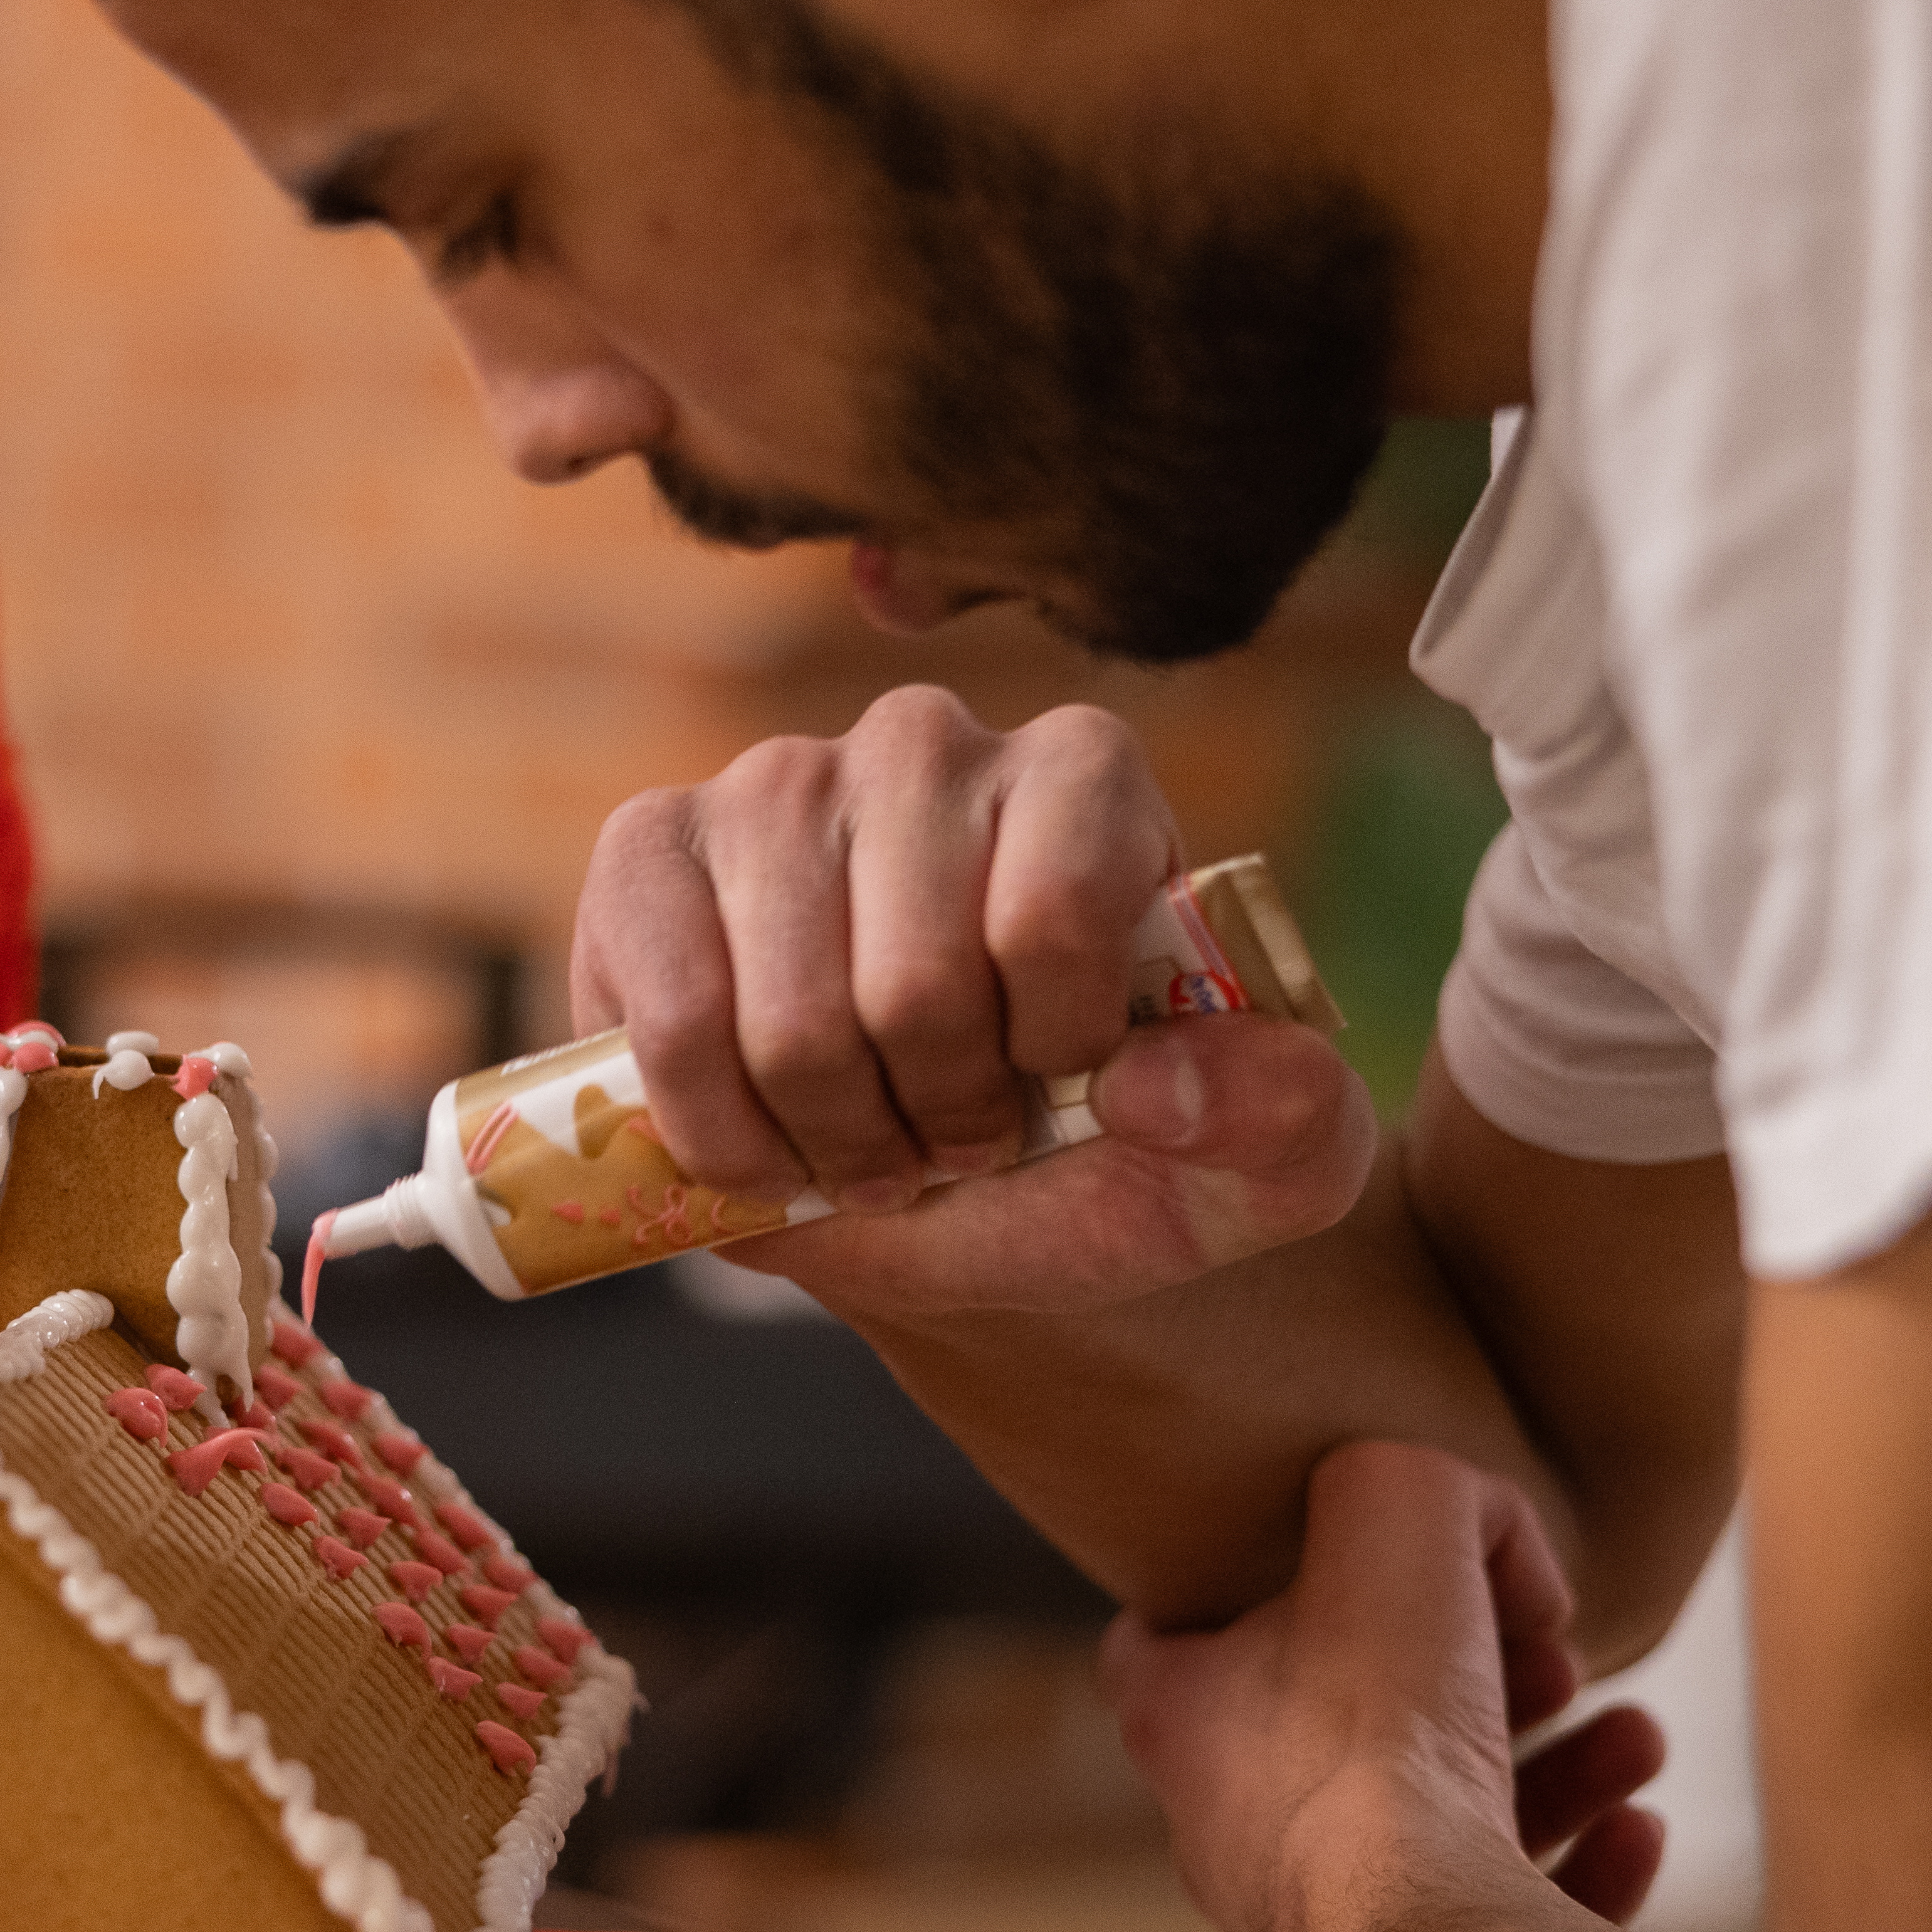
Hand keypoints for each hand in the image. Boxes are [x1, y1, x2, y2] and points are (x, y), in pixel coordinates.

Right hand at [571, 688, 1372, 1318]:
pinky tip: (766, 1148)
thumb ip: (1282, 1115)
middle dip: (936, 1120)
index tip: (1066, 1095)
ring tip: (871, 1152)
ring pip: (788, 1013)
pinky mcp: (649, 852)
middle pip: (914, 978)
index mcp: (1084, 773)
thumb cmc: (1120, 1154)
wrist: (965, 1190)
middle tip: (955, 1148)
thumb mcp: (1264, 1163)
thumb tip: (1154, 1084)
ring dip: (833, 1138)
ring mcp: (773, 784)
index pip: (1052, 909)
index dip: (1054, 1053)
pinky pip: (665, 1018)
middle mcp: (924, 741)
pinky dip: (717, 1131)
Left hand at [1100, 1436, 1664, 1931]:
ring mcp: (1329, 1928)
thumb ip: (1423, 1483)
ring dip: (1557, 1769)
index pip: (1177, 1631)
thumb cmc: (1376, 1745)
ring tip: (1630, 1736)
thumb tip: (1483, 1529)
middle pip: (1359, 1725)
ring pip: (1448, 1826)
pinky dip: (1580, 1867)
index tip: (1358, 1564)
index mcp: (1188, 1719)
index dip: (1268, 1580)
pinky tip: (1637, 1827)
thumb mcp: (1392, 1516)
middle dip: (1479, 1678)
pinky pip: (1503, 1924)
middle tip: (1549, 1658)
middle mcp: (1240, 1832)